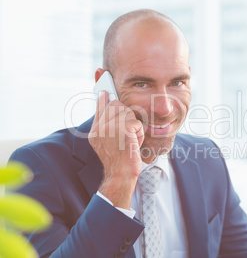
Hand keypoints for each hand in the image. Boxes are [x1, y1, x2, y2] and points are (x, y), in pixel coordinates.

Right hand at [89, 91, 143, 208]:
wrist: (120, 175)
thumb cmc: (119, 159)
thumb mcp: (107, 142)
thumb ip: (105, 124)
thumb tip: (104, 100)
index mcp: (95, 130)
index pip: (100, 105)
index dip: (104, 95)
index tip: (103, 84)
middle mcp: (100, 128)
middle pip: (116, 104)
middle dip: (126, 115)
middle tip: (127, 132)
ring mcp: (110, 128)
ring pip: (128, 112)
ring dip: (134, 125)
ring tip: (130, 140)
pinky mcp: (123, 130)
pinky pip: (136, 123)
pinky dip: (139, 133)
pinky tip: (134, 144)